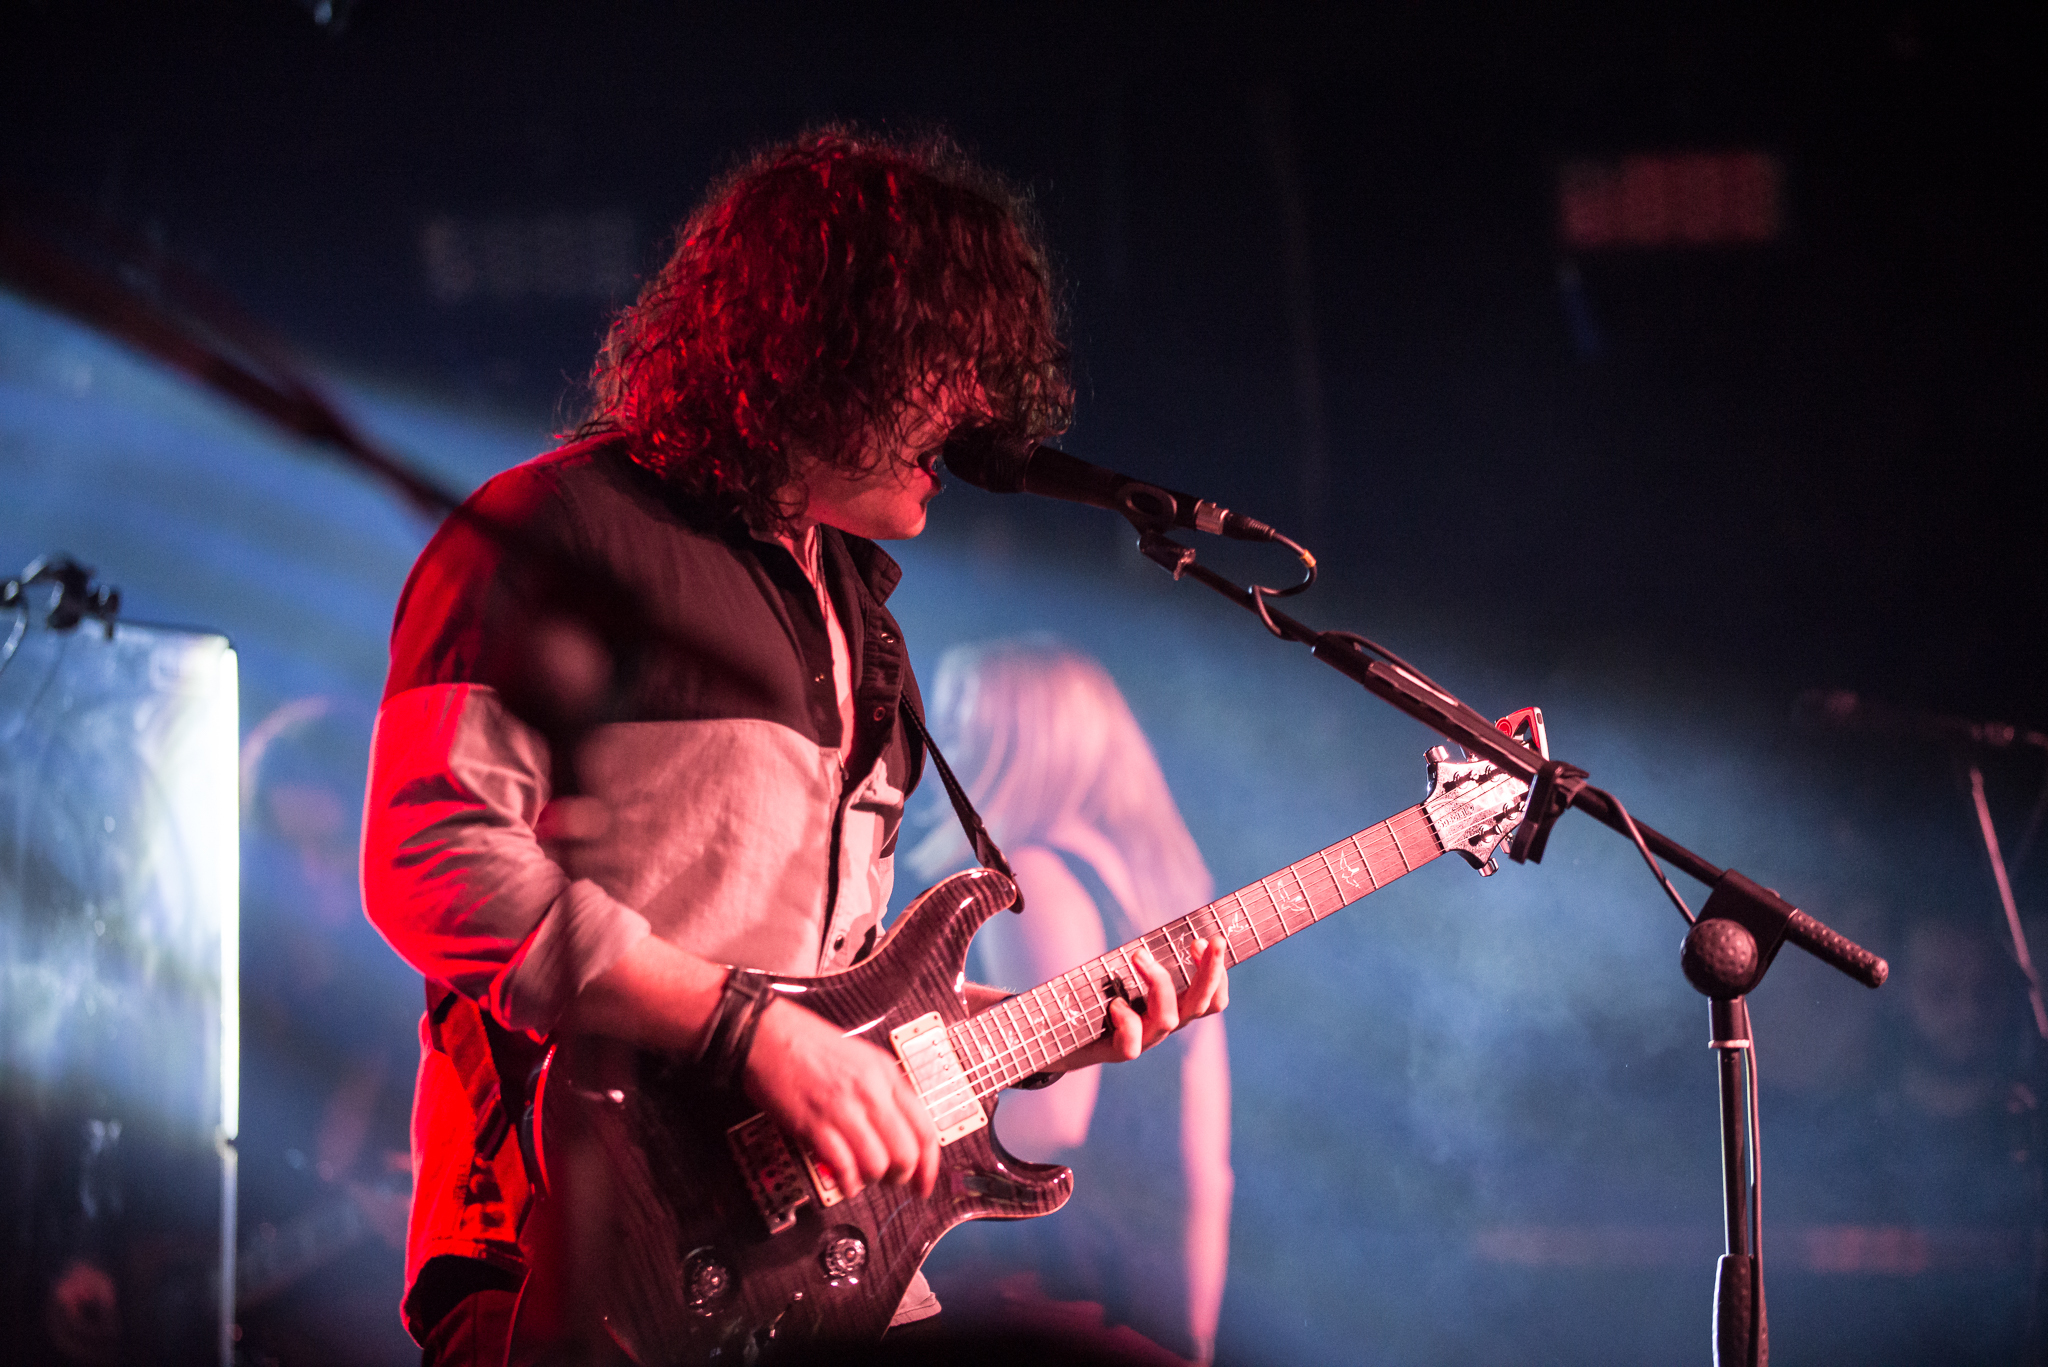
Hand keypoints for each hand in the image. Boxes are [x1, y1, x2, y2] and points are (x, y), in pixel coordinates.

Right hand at [741, 997, 940, 1198]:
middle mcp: (870, 1091)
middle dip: (901, 1177)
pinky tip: (843, 1180)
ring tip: (862, 1178)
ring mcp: (843, 1108)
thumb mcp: (861, 1057)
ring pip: (877, 1164)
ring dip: (871, 1180)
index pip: (924, 1130)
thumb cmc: (808, 1044)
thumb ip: (883, 1091)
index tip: (924, 1183)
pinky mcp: (814, 1124)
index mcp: (885, 1074)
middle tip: (890, 1180)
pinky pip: (843, 1166)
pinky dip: (846, 1182)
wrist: (766, 1034)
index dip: (929, 1166)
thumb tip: (898, 1132)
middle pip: (905, 1153)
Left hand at [1056, 935, 1230, 1072]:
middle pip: (1202, 1005)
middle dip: (1208, 971)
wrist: (1063, 1038)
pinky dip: (1127, 1021)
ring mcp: (1144, 1040)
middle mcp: (1164, 1024)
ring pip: (1168, 1019)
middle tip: (1202, 939)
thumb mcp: (1124, 972)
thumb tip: (1153, 929)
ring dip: (1159, 983)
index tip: (1207, 939)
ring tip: (1139, 955)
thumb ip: (1143, 957)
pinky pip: (1132, 1044)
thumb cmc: (1096, 997)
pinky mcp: (1117, 1051)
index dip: (1217, 972)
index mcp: (1174, 1006)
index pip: (1212, 998)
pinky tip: (1115, 1003)